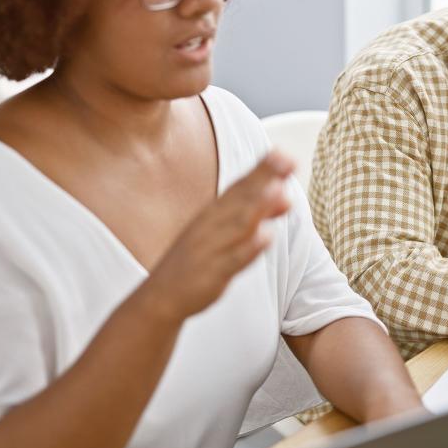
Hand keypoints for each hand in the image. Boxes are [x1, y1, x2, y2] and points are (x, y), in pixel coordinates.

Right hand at [144, 151, 294, 319]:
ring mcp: (211, 248)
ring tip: (278, 190)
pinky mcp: (211, 273)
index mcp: (214, 213)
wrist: (160, 295)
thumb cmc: (196, 259)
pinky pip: (232, 260)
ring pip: (238, 225)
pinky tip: (266, 237)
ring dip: (258, 207)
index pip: (241, 186)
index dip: (262, 169)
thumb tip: (284, 193)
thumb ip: (254, 213)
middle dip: (264, 178)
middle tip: (287, 159)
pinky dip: (249, 248)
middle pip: (241, 198)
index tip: (284, 153)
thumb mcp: (223, 232)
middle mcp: (211, 225)